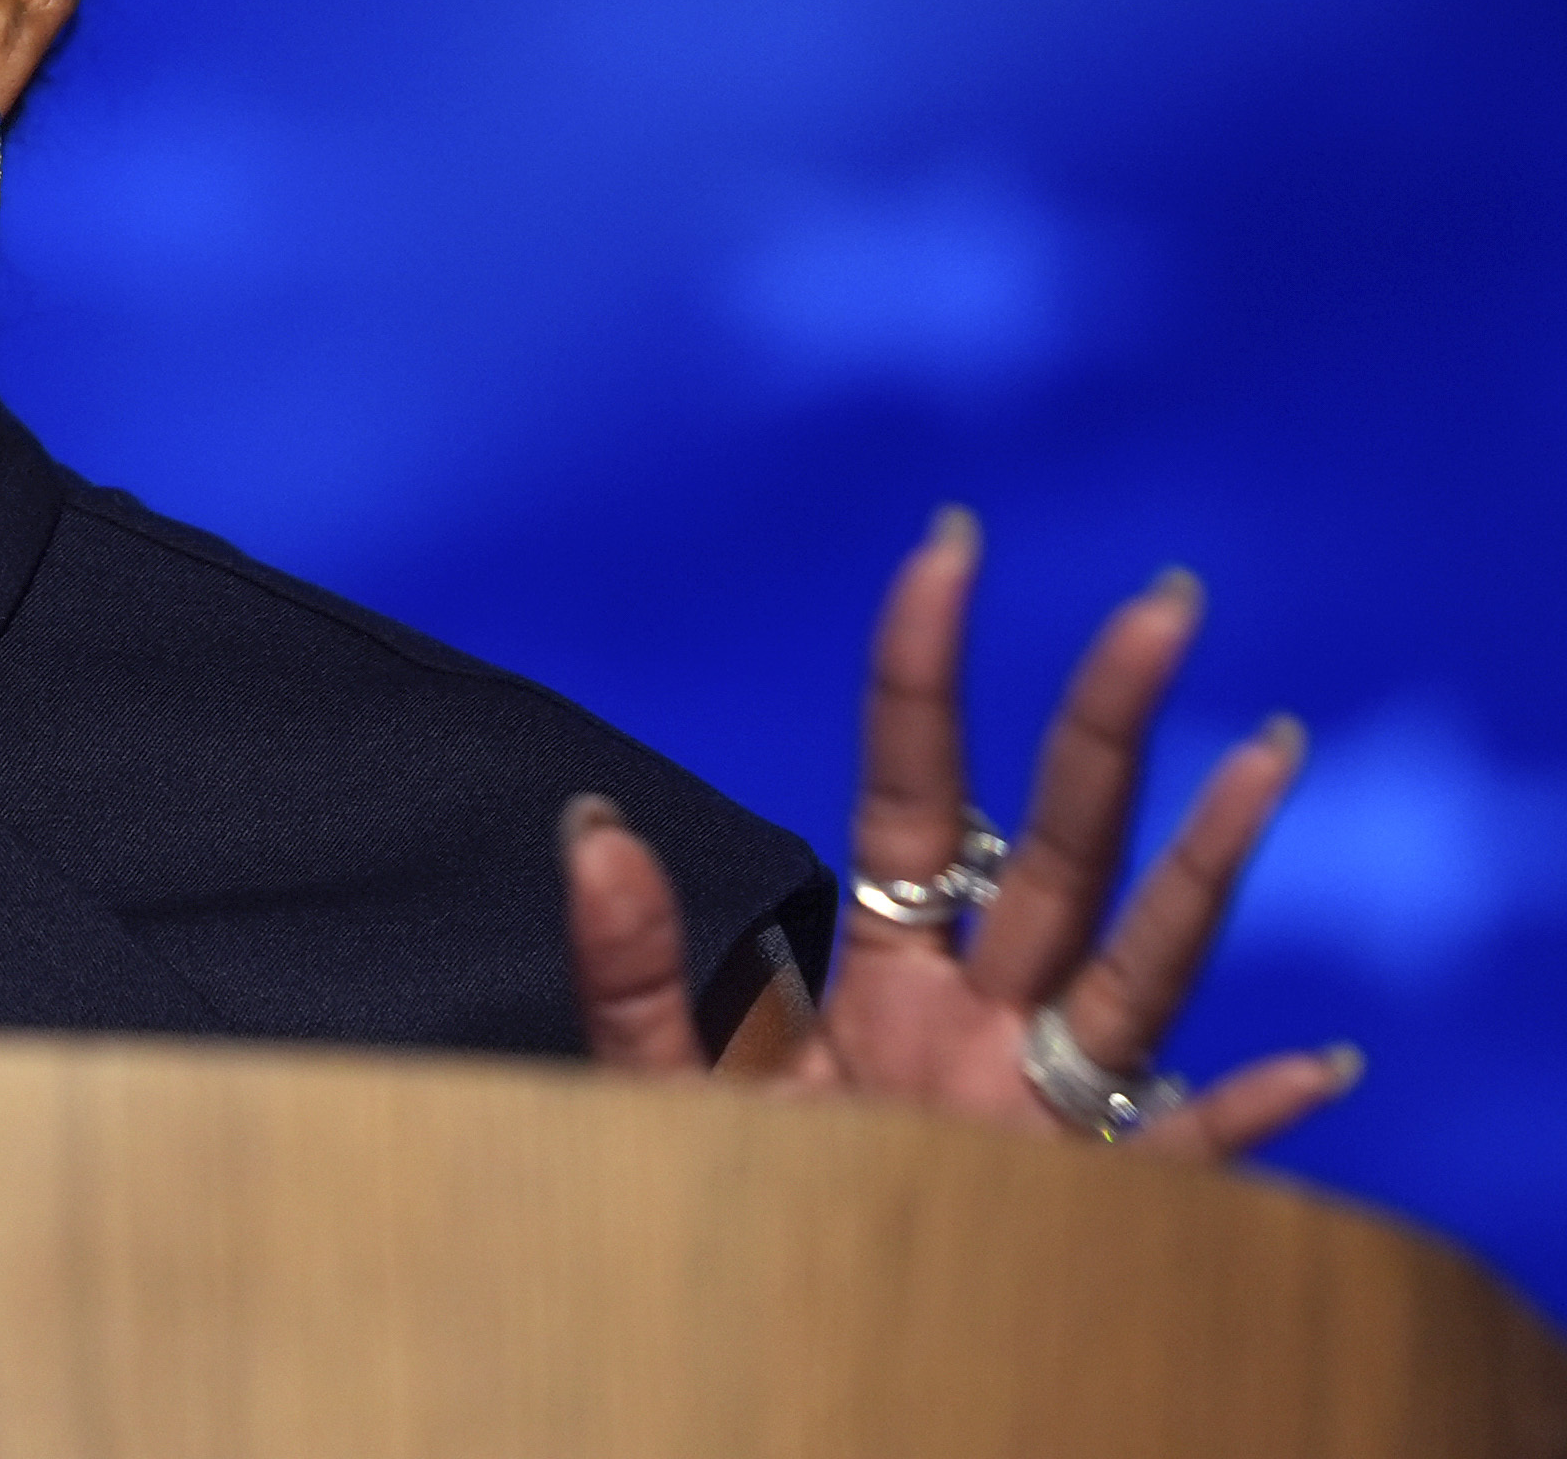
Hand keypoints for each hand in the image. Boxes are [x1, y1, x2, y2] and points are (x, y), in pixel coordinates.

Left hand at [562, 507, 1360, 1159]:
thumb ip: (633, 966)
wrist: (759, 1355)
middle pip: (1062, 844)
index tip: (946, 549)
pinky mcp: (1085, 1212)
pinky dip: (1250, 1123)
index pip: (916, 789)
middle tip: (1161, 601)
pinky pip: (1188, 1164)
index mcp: (886, 972)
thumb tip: (587, 824)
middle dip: (1110, 722)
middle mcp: (985, 1018)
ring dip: (1208, 862)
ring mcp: (1047, 1109)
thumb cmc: (717, 1214)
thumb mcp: (658, 1091)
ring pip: (1145, 962)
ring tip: (1270, 751)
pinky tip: (1316, 1067)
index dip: (927, 673)